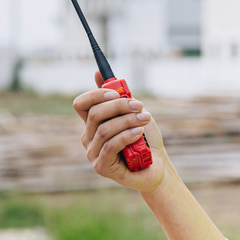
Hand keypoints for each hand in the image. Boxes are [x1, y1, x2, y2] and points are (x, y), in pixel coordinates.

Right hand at [73, 72, 165, 192]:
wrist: (157, 164)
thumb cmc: (145, 138)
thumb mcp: (133, 112)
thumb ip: (118, 95)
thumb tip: (97, 73)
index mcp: (93, 123)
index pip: (81, 104)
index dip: (97, 95)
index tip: (118, 93)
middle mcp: (89, 138)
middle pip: (95, 114)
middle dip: (119, 106)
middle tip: (139, 106)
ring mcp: (93, 153)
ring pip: (104, 130)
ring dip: (127, 121)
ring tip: (145, 119)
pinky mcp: (101, 166)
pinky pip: (111, 146)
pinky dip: (127, 136)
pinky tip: (139, 133)